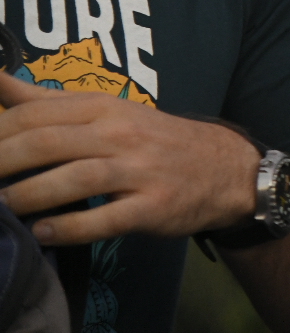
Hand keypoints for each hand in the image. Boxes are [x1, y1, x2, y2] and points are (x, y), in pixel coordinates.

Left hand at [0, 73, 258, 243]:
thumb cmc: (153, 140)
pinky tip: (43, 232)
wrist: (224, 169)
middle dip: (2, 163)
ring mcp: (140, 171)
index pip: (36, 114)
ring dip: (29, 196)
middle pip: (48, 143)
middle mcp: (121, 134)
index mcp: (105, 108)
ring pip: (74, 179)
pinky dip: (68, 227)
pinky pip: (105, 218)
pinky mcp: (153, 207)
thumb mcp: (107, 111)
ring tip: (3, 208)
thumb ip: (48, 101)